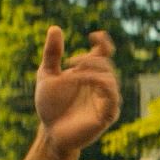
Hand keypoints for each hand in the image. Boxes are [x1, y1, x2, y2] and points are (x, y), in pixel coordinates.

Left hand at [33, 27, 120, 155]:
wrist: (49, 132)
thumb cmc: (50, 106)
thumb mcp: (46, 75)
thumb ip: (52, 54)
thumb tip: (55, 28)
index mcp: (90, 74)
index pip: (104, 54)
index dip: (103, 43)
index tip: (94, 35)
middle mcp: (100, 86)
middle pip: (106, 65)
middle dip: (90, 60)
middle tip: (72, 62)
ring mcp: (105, 101)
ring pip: (110, 79)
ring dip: (92, 72)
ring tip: (73, 74)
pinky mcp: (107, 115)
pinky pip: (112, 97)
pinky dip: (100, 85)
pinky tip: (83, 82)